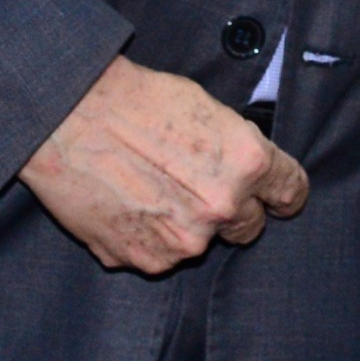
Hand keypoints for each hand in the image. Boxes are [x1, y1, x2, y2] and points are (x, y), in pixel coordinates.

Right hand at [19, 53, 310, 273]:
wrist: (68, 117)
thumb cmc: (136, 101)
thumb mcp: (208, 110)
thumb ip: (235, 149)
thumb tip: (245, 170)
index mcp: (247, 163)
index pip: (290, 192)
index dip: (284, 196)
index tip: (279, 200)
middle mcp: (222, 207)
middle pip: (249, 227)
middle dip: (232, 212)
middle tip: (196, 187)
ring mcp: (183, 240)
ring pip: (200, 242)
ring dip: (184, 224)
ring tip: (147, 187)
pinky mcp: (144, 259)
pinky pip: (159, 253)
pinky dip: (147, 236)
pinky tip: (126, 202)